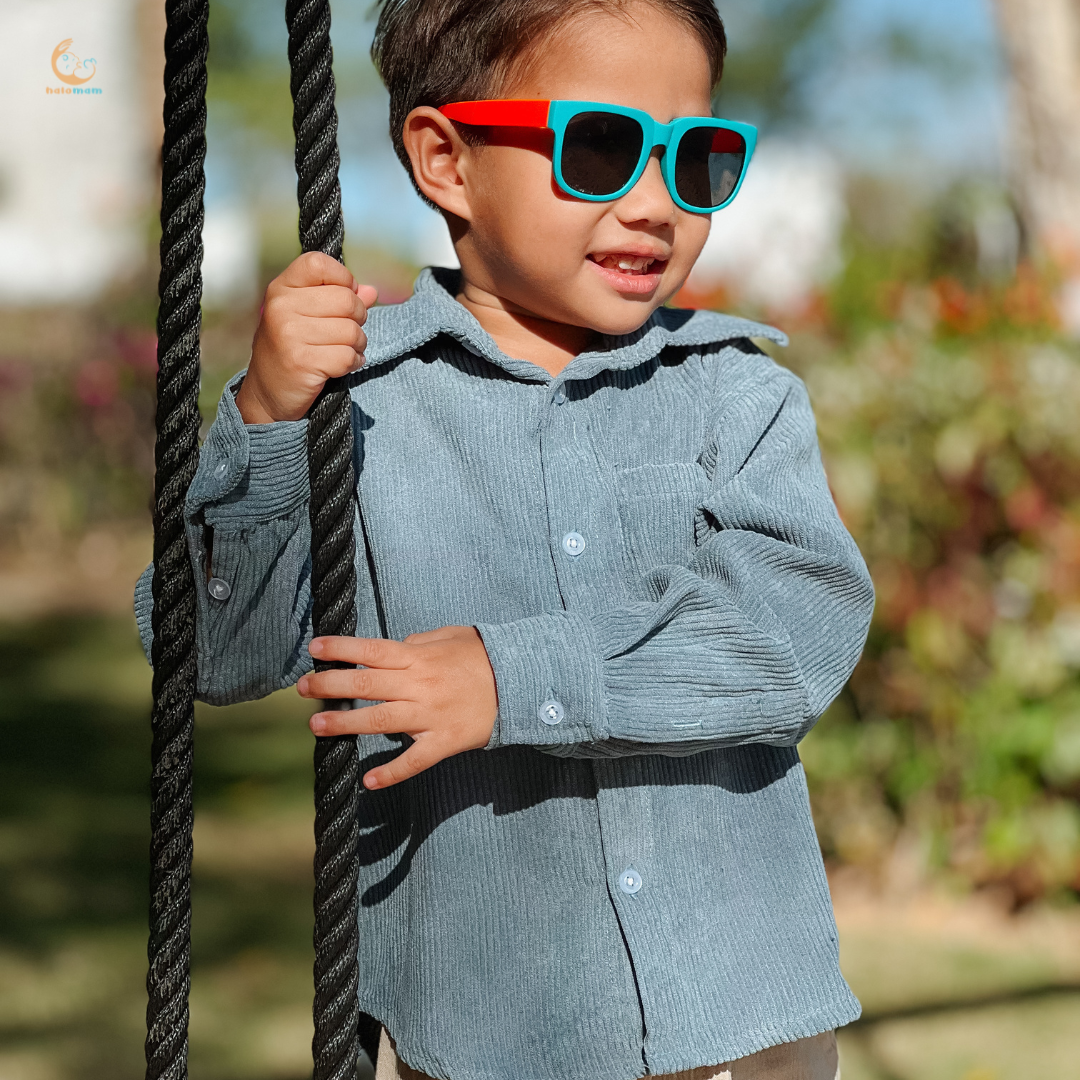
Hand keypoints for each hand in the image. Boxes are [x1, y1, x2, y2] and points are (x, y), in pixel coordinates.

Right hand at [236, 251, 378, 423]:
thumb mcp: (306, 316)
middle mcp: (282, 307)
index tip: (345, 295)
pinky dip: (353, 362)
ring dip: (358, 344)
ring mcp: (289, 335)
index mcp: (282, 288)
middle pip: (346, 299)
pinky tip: (344, 365)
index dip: (343, 277)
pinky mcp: (301, 362)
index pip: (319, 263)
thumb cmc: (291, 348)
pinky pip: (347, 356)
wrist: (267, 392)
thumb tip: (371, 291)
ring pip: (351, 330)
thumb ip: (338, 298)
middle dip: (358, 317)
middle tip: (349, 331)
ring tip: (346, 350)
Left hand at [297, 626, 498, 788]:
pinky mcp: (444, 742)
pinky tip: (368, 782)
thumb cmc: (484, 657)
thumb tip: (393, 648)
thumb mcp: (451, 637)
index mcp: (419, 658)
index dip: (341, 648)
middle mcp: (420, 686)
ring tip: (317, 725)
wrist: (521, 684)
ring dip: (346, 723)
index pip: (372, 650)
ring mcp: (431, 716)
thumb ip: (418, 642)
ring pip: (380, 721)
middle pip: (367, 684)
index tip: (315, 648)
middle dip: (331, 684)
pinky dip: (392, 772)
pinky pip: (415, 760)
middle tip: (302, 687)